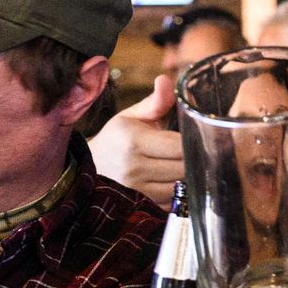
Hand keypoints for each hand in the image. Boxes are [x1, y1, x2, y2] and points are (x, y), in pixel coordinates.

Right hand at [90, 77, 183, 206]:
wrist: (90, 168)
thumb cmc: (117, 139)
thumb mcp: (132, 117)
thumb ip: (155, 102)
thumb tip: (166, 80)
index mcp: (133, 141)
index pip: (180, 146)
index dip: (194, 143)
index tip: (197, 138)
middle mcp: (133, 167)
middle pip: (184, 168)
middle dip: (193, 160)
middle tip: (195, 152)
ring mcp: (136, 191)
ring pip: (181, 186)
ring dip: (186, 178)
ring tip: (181, 166)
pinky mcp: (140, 207)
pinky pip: (172, 202)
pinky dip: (177, 194)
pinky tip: (170, 182)